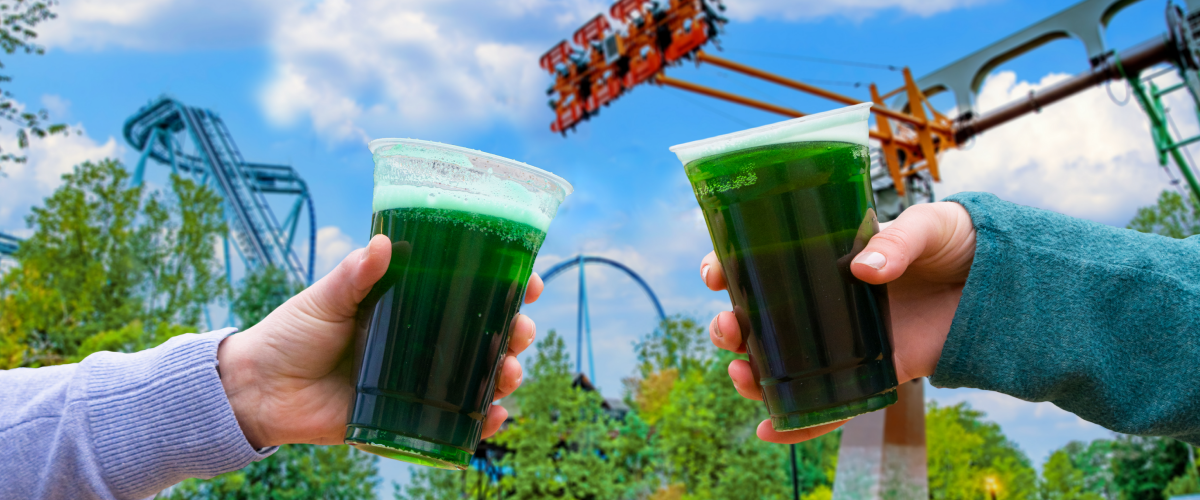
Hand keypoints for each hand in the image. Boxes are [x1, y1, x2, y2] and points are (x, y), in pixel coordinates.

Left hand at [217, 234, 543, 447]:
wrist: (257, 392)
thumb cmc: (290, 336)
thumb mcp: (325, 299)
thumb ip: (355, 276)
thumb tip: (384, 245)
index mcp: (408, 306)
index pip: (468, 291)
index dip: (505, 286)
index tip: (529, 281)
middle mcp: (421, 341)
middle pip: (485, 336)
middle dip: (514, 333)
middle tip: (520, 332)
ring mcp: (417, 381)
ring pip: (478, 377)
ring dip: (505, 375)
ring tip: (508, 373)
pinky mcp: (406, 417)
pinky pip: (454, 422)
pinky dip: (480, 422)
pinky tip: (495, 416)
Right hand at [701, 202, 975, 443]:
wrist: (1008, 282)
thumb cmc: (961, 242)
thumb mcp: (929, 225)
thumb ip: (898, 241)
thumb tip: (863, 270)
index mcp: (826, 255)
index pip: (763, 261)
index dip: (728, 268)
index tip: (713, 273)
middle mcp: (826, 298)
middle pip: (760, 319)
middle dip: (730, 327)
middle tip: (728, 328)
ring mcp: (845, 338)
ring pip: (781, 363)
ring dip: (749, 373)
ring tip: (740, 373)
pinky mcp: (874, 371)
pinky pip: (828, 403)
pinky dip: (798, 422)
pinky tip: (769, 430)